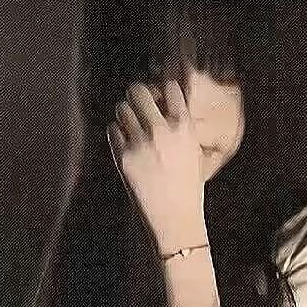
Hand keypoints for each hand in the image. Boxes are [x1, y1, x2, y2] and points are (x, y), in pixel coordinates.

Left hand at [106, 81, 208, 253]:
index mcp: (184, 127)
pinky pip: (112, 130)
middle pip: (139, 91)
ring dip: (125, 113)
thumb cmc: (188, 187)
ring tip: (130, 124)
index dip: (162, 91)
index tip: (160, 99)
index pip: (169, 87)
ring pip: (122, 108)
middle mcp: (162, 131)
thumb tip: (164, 103)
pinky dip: (117, 133)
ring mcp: (140, 143)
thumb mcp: (194, 153)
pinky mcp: (123, 157)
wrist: (175, 218)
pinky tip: (126, 143)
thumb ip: (181, 127)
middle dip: (136, 95)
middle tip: (136, 103)